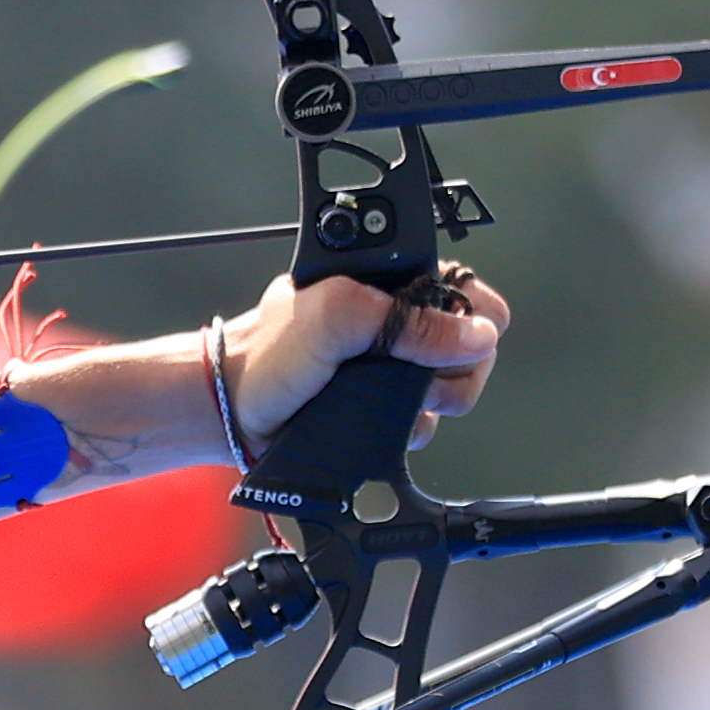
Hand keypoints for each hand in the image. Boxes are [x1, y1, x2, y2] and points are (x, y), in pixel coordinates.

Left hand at [219, 269, 504, 452]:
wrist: (234, 411)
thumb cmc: (268, 354)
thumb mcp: (335, 319)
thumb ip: (404, 320)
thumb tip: (473, 334)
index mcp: (388, 283)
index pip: (464, 287)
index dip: (476, 314)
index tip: (464, 342)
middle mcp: (396, 321)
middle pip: (470, 342)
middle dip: (457, 367)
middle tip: (423, 379)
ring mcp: (393, 365)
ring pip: (454, 385)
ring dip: (436, 401)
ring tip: (395, 400)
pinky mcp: (386, 405)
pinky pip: (429, 420)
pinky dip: (415, 426)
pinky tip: (383, 422)